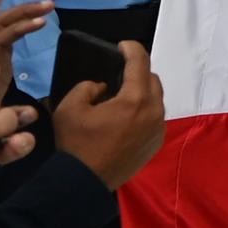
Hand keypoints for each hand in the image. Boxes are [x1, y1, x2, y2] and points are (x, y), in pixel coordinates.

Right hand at [49, 43, 163, 192]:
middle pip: (152, 79)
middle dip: (138, 71)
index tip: (122, 45)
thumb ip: (86, 87)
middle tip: (119, 73)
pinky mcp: (156, 142)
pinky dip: (144, 110)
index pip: (140, 62)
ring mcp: (158, 127)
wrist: (84, 182)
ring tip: (121, 95)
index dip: (132, 48)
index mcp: (135, 99)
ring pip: (155, 98)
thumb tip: (103, 86)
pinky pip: (155, 117)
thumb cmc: (77, 143)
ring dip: (141, 92)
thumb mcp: (69, 108)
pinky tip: (127, 117)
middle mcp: (154, 110)